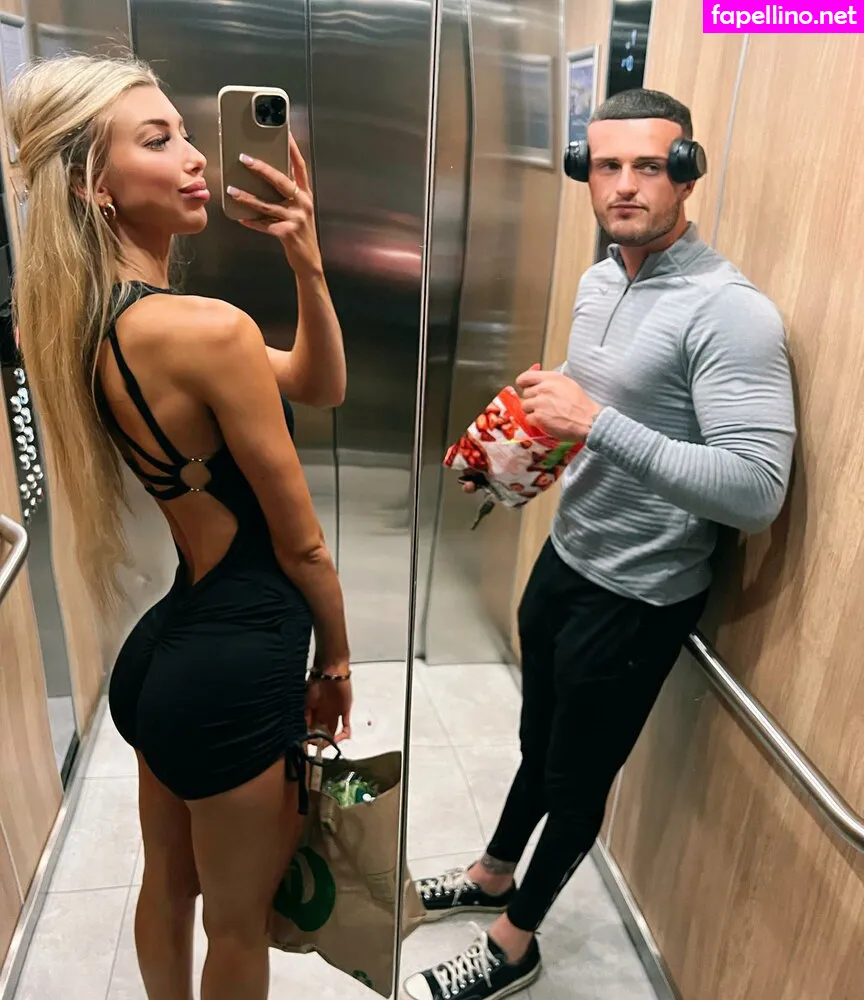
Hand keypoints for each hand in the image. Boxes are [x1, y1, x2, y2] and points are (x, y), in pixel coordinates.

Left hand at [227, 134, 323, 278]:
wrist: (309, 260)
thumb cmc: (300, 232)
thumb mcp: (298, 210)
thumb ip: (286, 196)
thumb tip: (263, 179)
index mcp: (305, 194)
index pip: (299, 167)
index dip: (292, 149)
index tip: (284, 132)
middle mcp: (303, 203)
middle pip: (281, 181)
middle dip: (262, 168)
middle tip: (244, 158)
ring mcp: (296, 218)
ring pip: (268, 204)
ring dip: (248, 197)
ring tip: (232, 190)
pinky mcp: (288, 233)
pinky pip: (265, 226)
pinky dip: (252, 223)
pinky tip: (240, 218)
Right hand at [305, 662, 352, 745]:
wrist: (331, 671)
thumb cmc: (316, 682)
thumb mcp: (306, 700)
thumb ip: (305, 716)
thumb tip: (302, 730)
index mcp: (314, 711)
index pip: (312, 729)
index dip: (310, 738)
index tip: (307, 744)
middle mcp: (324, 714)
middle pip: (323, 732)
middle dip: (320, 741)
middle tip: (317, 747)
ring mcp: (335, 713)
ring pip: (334, 732)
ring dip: (331, 740)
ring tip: (326, 745)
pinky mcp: (345, 711)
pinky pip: (346, 726)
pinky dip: (344, 735)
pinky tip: (339, 739)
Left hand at [515, 365, 600, 440]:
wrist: (589, 420)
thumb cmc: (581, 404)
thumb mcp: (567, 384)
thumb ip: (550, 381)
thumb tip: (537, 382)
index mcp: (551, 378)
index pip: (525, 377)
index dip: (524, 384)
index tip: (526, 388)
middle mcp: (544, 388)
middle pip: (525, 394)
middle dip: (532, 400)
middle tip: (544, 405)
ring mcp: (540, 403)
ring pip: (525, 406)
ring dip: (533, 411)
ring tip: (546, 414)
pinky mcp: (539, 417)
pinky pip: (528, 418)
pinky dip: (535, 422)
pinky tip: (546, 421)